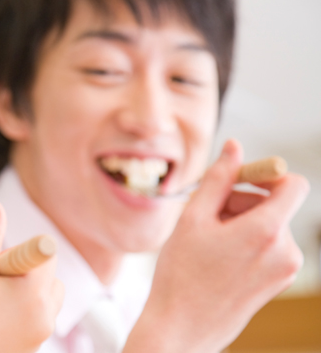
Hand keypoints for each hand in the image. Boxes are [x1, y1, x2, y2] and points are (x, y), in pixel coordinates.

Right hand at [0, 200, 63, 352]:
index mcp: (36, 289)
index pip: (46, 253)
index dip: (21, 251)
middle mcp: (45, 314)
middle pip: (47, 280)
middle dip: (24, 274)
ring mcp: (38, 336)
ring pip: (39, 303)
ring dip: (20, 296)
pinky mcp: (28, 351)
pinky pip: (29, 325)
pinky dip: (15, 317)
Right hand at [125, 139, 308, 352]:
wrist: (181, 328)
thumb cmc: (182, 273)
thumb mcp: (193, 218)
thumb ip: (218, 178)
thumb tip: (235, 147)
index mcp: (267, 231)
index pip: (293, 185)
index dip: (267, 176)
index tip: (239, 182)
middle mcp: (285, 251)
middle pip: (275, 205)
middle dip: (243, 201)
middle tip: (207, 214)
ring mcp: (284, 270)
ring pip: (270, 226)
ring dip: (241, 223)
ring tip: (207, 239)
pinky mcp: (277, 284)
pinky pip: (268, 248)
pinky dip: (246, 242)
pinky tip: (217, 256)